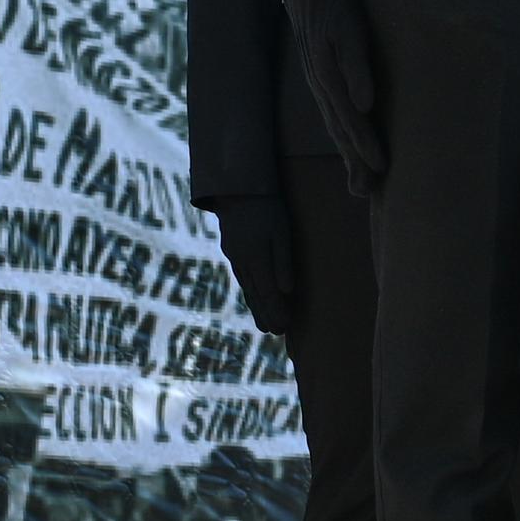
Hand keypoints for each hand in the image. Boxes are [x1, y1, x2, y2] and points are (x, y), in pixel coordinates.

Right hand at [205, 194, 294, 337]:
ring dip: (257, 307)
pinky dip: (250, 293)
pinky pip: (243, 278)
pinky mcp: (232, 251)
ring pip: (248, 288)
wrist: (238, 187)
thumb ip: (283, 261)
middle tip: (277, 333)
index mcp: (255, 259)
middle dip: (267, 315)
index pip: (268, 293)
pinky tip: (254, 298)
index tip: (285, 328)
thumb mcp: (281, 232)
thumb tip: (287, 291)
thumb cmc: (267, 207)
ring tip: (265, 325)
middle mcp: (242, 262)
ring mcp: (235, 256)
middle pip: (256, 295)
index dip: (276, 311)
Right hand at [275, 0, 387, 195]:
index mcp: (331, 82)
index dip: (366, 149)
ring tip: (361, 184)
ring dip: (350, 156)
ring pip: (338, 128)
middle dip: (356, 164)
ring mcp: (321, 85)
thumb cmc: (336, 7)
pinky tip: (351, 147)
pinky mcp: (324, 78)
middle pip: (343, 133)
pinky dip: (345, 136)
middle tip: (366, 193)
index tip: (381, 171)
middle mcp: (324, 88)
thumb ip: (357, 67)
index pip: (353, 123)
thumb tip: (365, 105)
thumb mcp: (350, 31)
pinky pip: (336, 115)